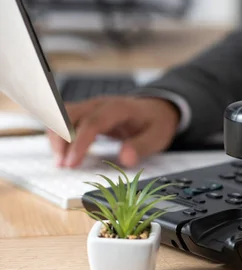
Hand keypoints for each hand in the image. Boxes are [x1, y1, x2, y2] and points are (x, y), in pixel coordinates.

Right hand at [47, 96, 179, 168]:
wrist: (157, 108)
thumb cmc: (156, 122)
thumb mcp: (158, 136)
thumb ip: (142, 146)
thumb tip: (125, 158)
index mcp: (119, 108)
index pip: (92, 122)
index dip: (79, 143)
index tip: (72, 163)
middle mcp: (101, 104)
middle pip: (69, 115)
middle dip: (61, 140)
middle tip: (63, 165)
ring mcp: (91, 106)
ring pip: (61, 115)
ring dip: (56, 137)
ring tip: (61, 162)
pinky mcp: (86, 113)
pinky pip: (63, 119)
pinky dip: (58, 135)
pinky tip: (63, 153)